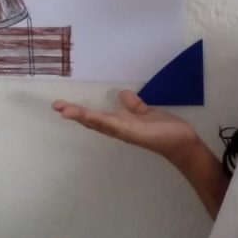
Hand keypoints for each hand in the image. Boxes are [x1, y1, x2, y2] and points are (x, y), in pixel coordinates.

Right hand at [52, 90, 200, 163]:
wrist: (182, 143)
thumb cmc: (166, 130)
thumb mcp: (146, 113)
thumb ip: (134, 106)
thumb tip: (121, 94)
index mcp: (120, 124)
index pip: (96, 117)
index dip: (78, 112)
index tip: (62, 105)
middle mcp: (119, 130)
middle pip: (92, 122)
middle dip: (74, 114)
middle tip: (55, 106)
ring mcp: (125, 132)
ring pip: (99, 123)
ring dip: (81, 117)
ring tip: (63, 110)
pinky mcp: (134, 133)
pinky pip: (114, 126)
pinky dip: (100, 121)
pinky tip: (88, 115)